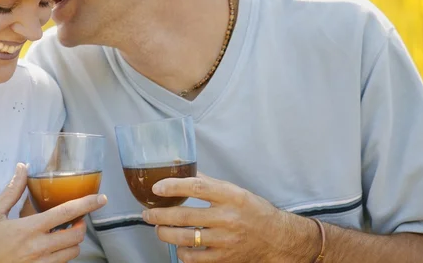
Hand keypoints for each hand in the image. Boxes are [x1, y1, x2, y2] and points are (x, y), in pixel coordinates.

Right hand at [0, 163, 107, 262]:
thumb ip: (12, 191)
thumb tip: (23, 167)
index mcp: (29, 229)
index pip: (67, 213)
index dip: (88, 203)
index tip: (102, 198)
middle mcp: (39, 248)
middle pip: (77, 235)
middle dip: (82, 225)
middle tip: (76, 219)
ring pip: (73, 253)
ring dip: (73, 242)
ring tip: (65, 234)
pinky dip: (63, 256)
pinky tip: (53, 248)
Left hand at [142, 173, 306, 262]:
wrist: (275, 238)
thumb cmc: (253, 210)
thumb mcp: (234, 190)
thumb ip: (207, 182)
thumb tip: (181, 168)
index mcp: (229, 196)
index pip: (197, 186)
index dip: (174, 186)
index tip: (157, 188)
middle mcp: (227, 217)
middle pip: (184, 216)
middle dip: (160, 215)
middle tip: (148, 213)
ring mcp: (224, 239)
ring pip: (185, 238)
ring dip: (165, 234)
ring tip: (158, 229)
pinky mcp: (223, 258)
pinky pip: (194, 257)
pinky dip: (181, 252)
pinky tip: (178, 246)